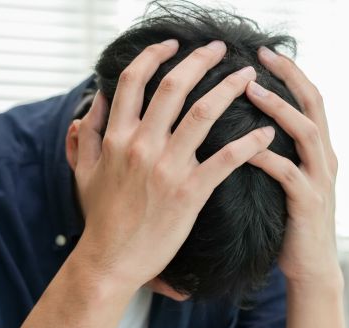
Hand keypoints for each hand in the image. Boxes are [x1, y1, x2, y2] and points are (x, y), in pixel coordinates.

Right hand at [72, 40, 274, 286]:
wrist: (111, 261)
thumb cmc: (100, 219)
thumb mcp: (83, 173)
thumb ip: (84, 136)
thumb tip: (89, 106)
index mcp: (117, 137)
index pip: (132, 81)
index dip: (154, 55)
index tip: (173, 44)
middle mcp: (141, 145)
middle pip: (173, 86)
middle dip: (200, 60)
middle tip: (220, 48)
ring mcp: (167, 168)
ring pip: (203, 113)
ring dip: (229, 88)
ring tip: (248, 76)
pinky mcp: (190, 192)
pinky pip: (226, 159)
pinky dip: (249, 143)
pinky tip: (266, 132)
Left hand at [244, 47, 341, 286]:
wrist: (311, 268)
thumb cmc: (290, 224)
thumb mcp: (289, 181)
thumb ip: (279, 153)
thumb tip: (248, 126)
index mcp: (320, 151)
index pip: (310, 100)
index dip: (291, 74)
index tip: (265, 53)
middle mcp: (325, 160)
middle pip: (314, 105)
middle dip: (289, 78)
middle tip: (260, 57)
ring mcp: (320, 181)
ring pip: (307, 133)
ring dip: (279, 110)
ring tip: (252, 91)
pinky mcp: (308, 204)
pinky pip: (288, 173)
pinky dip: (266, 157)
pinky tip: (244, 149)